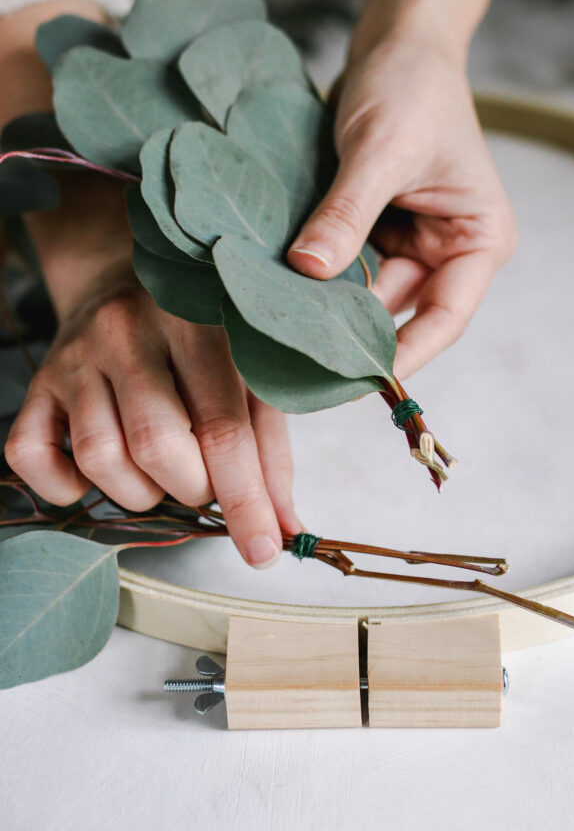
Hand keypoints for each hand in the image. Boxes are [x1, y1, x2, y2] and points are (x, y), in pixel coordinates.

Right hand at [6, 256, 299, 569]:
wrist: (120, 279)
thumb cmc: (199, 339)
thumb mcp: (248, 375)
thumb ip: (269, 449)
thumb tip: (284, 528)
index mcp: (195, 324)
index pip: (223, 427)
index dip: (245, 499)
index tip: (262, 551)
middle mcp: (127, 333)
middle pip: (157, 446)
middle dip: (192, 490)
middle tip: (204, 481)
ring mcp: (75, 357)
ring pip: (100, 458)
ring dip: (140, 492)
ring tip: (160, 472)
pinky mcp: (36, 382)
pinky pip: (32, 456)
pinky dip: (65, 486)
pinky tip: (100, 473)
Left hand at [287, 36, 516, 377]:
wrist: (396, 43)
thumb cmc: (412, 86)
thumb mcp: (382, 149)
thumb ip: (348, 213)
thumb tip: (308, 271)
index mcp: (478, 242)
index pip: (444, 318)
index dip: (404, 355)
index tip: (359, 382)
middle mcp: (447, 253)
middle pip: (398, 313)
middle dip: (351, 332)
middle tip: (298, 357)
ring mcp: (409, 245)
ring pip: (364, 295)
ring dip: (326, 305)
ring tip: (279, 324)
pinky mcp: (374, 232)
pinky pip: (344, 268)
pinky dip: (315, 276)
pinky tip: (279, 289)